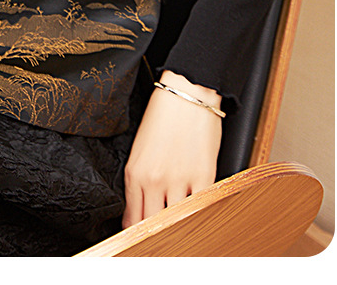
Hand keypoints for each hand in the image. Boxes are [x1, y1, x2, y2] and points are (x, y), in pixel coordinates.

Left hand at [121, 70, 222, 227]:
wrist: (185, 93)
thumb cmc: (162, 117)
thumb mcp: (140, 150)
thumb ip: (139, 182)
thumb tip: (138, 212)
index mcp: (135, 173)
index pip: (133, 220)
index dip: (138, 236)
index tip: (142, 242)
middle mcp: (154, 180)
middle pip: (154, 226)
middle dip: (157, 237)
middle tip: (161, 243)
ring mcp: (179, 180)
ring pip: (177, 221)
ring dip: (178, 228)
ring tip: (181, 234)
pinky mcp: (203, 176)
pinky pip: (201, 208)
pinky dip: (199, 216)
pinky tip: (198, 219)